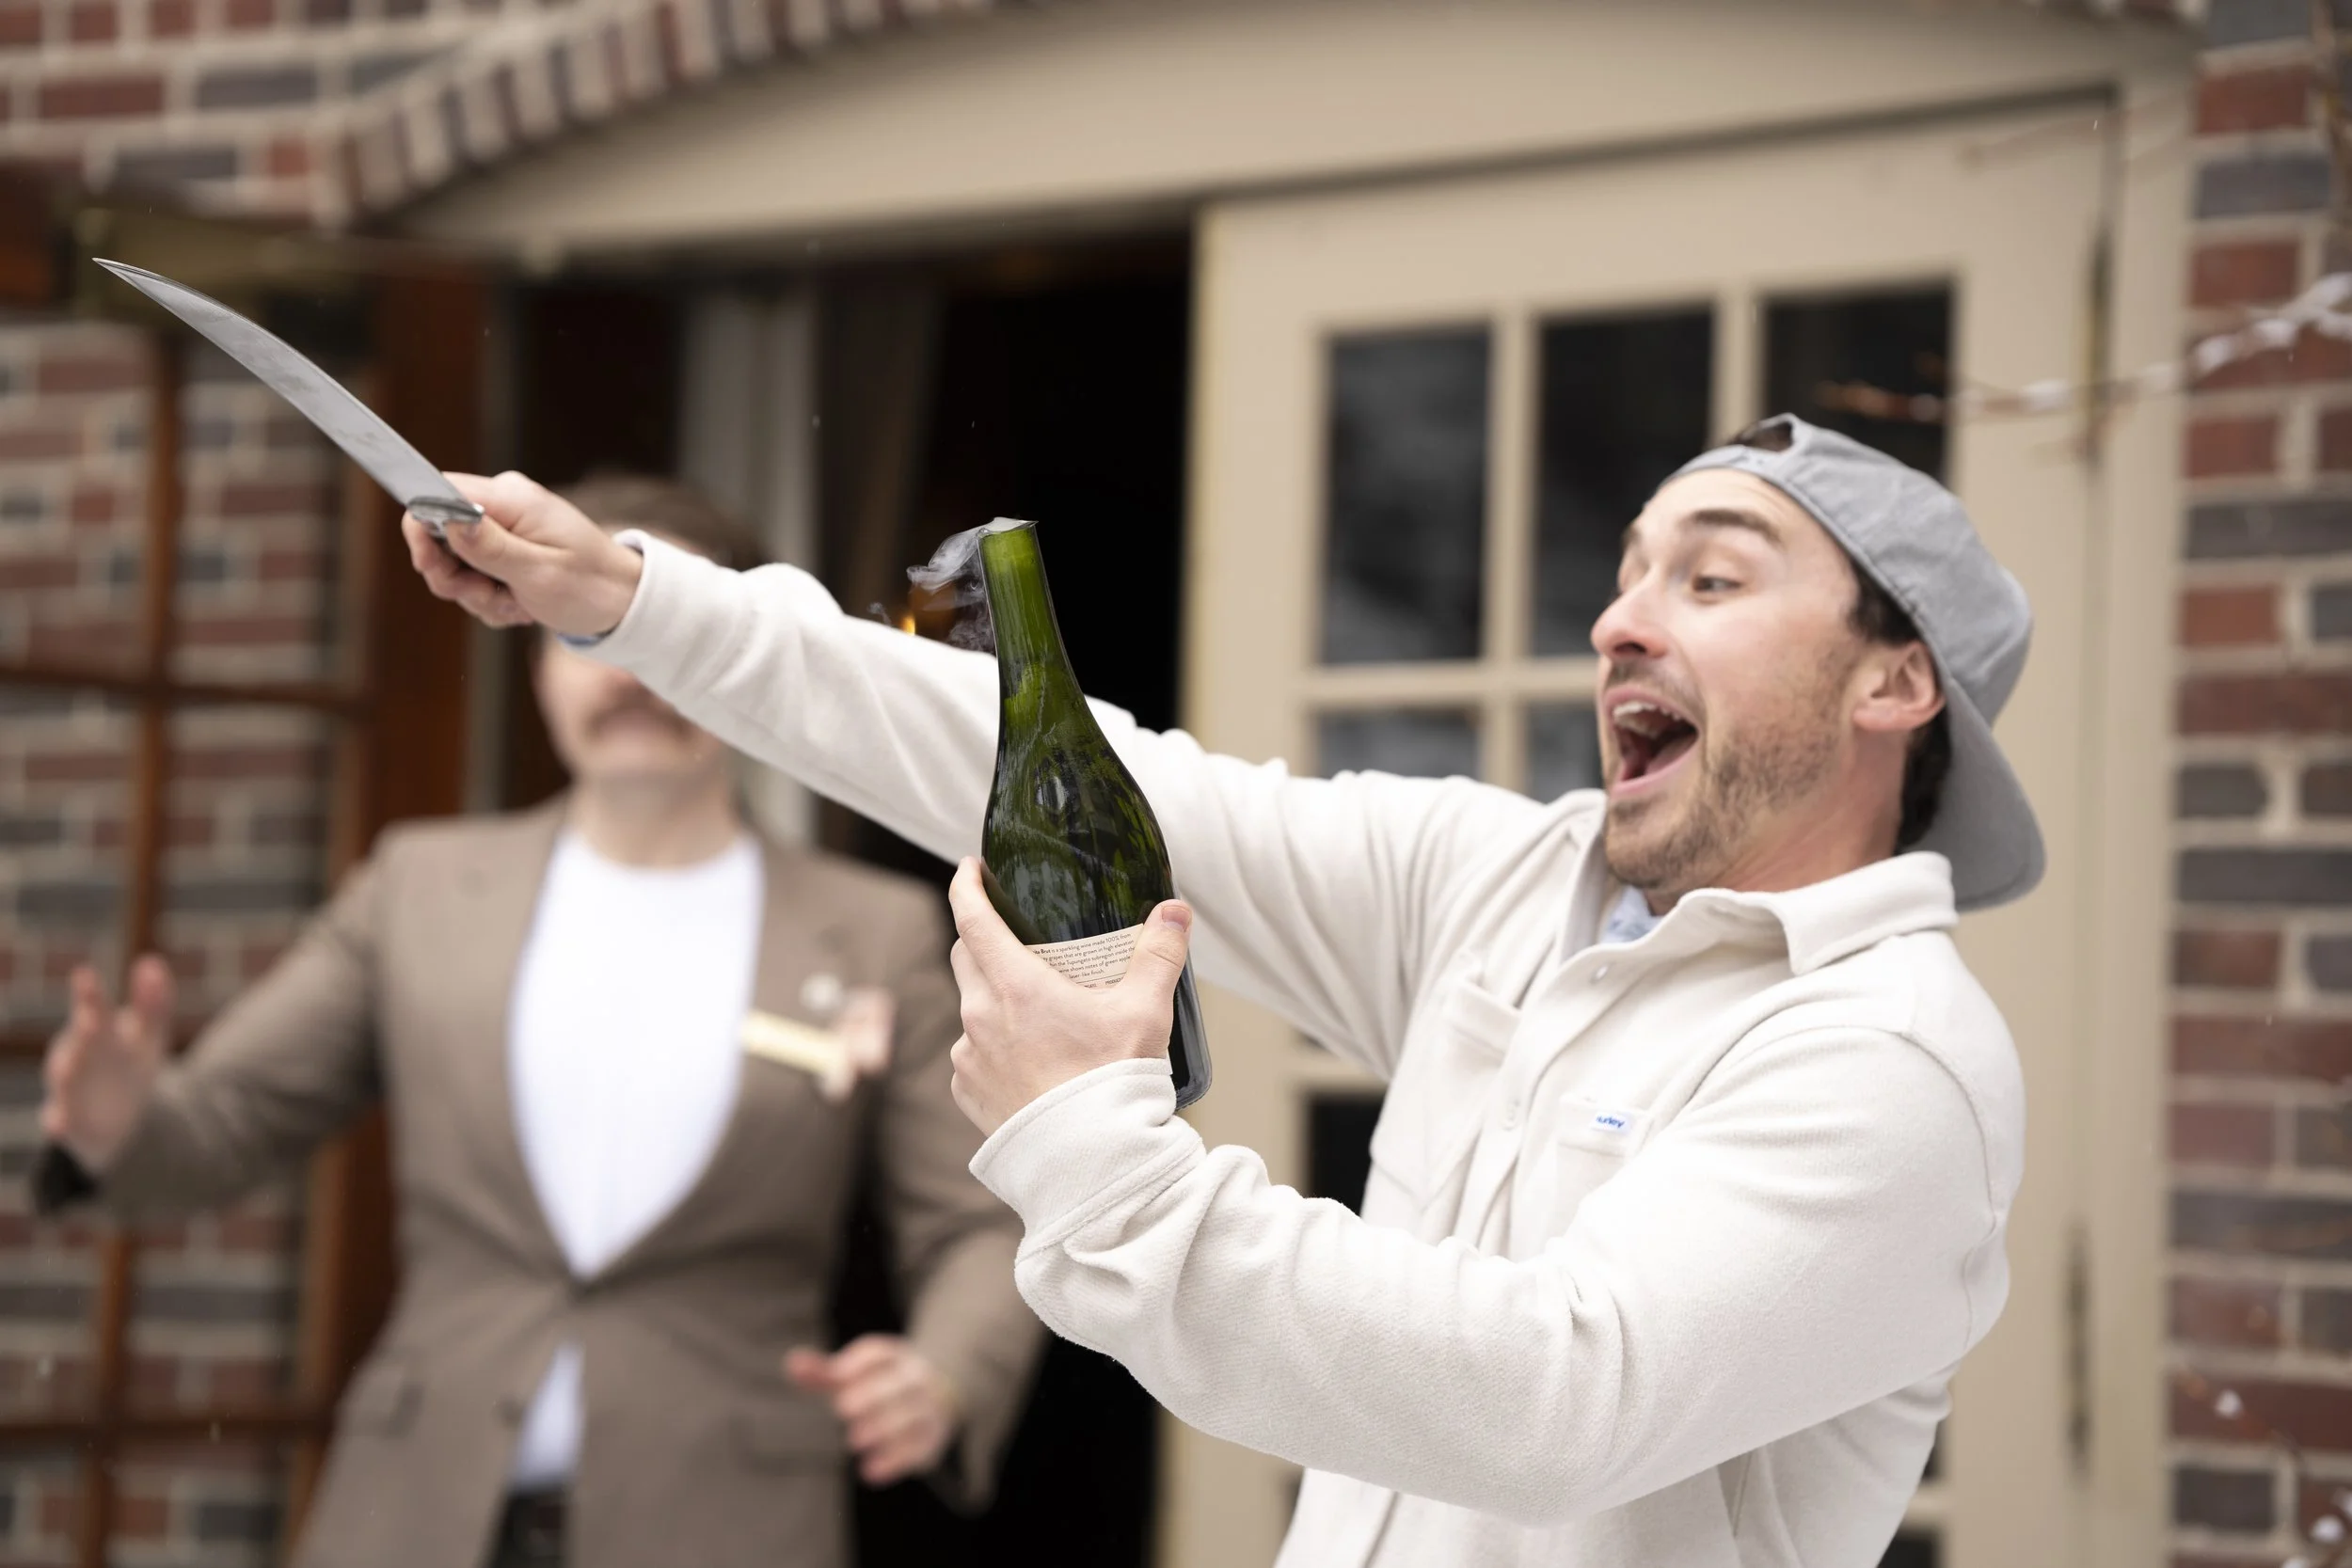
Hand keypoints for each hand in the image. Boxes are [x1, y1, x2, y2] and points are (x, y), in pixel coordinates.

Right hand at [40, 956, 172, 1172]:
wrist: (116, 1121)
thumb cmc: (127, 1068)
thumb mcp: (148, 1036)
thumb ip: (152, 1002)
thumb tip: (153, 961)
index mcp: (98, 1035)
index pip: (95, 1011)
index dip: (91, 995)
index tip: (85, 973)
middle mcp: (79, 1060)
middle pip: (80, 1044)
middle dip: (84, 1032)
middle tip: (89, 1019)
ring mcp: (71, 1092)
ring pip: (64, 1083)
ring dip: (65, 1076)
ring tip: (66, 1068)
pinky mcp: (73, 1127)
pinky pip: (62, 1125)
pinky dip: (58, 1123)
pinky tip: (57, 1125)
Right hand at [402, 471, 644, 637]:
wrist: (626, 604)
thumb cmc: (592, 586)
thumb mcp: (539, 572)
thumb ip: (490, 547)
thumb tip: (444, 518)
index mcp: (509, 497)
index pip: (437, 491)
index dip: (422, 529)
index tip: (434, 568)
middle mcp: (501, 506)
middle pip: (438, 535)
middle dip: (456, 578)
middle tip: (490, 596)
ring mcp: (502, 529)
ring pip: (453, 565)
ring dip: (478, 596)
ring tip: (517, 605)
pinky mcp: (504, 552)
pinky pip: (473, 579)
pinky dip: (491, 600)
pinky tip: (521, 607)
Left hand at [784, 1335, 958, 1485]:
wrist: (940, 1396)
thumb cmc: (881, 1384)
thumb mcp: (855, 1374)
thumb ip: (823, 1372)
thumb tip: (791, 1363)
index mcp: (895, 1357)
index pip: (879, 1354)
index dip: (858, 1362)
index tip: (837, 1374)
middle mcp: (915, 1379)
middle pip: (900, 1384)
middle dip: (873, 1395)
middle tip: (842, 1408)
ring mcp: (928, 1409)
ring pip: (913, 1417)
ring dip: (885, 1427)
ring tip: (854, 1440)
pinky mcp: (931, 1440)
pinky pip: (919, 1449)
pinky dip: (896, 1461)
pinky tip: (869, 1472)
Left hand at [943, 858, 1191, 1137]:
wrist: (1090, 1162)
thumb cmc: (1113, 1084)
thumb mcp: (1144, 1011)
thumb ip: (1159, 954)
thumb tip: (1175, 910)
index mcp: (1014, 987)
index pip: (971, 919)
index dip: (966, 887)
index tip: (969, 870)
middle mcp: (979, 1018)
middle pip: (965, 959)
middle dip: (982, 940)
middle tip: (1015, 939)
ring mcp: (969, 1059)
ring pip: (971, 1010)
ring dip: (993, 1002)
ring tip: (1036, 1015)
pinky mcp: (969, 1094)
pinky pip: (972, 1057)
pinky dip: (993, 1049)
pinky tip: (1028, 1062)